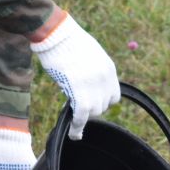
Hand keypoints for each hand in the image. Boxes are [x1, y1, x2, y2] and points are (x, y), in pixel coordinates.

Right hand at [30, 14, 118, 139]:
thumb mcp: (88, 55)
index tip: (90, 100)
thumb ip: (92, 72)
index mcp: (109, 69)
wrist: (56, 34)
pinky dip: (78, 127)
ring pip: (93, 112)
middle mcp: (105, 79)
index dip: (101, 101)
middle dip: (91, 107)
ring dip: (83, 114)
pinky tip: (74, 134)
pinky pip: (81, 117)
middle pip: (104, 106)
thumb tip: (85, 85)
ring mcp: (94, 86)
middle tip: (76, 102)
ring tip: (71, 110)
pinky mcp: (80, 92)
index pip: (113, 96)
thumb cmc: (66, 41)